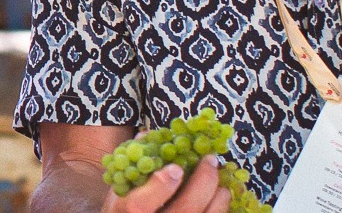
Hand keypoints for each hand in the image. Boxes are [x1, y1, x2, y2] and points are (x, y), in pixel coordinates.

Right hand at [100, 156, 230, 212]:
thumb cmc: (125, 208)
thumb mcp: (120, 188)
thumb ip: (133, 164)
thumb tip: (148, 135)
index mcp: (128, 212)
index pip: (140, 204)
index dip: (160, 186)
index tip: (176, 167)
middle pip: (184, 209)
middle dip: (202, 182)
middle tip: (210, 160)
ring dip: (218, 197)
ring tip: (221, 180)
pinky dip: (220, 207)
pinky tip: (221, 196)